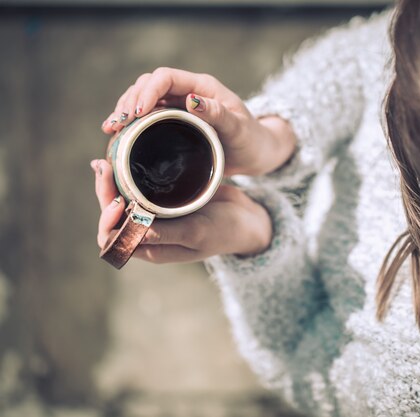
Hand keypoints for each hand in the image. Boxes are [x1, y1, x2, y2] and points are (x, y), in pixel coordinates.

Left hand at [91, 160, 271, 263]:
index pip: (113, 238)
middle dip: (105, 192)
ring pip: (123, 198)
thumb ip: (165, 233)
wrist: (249, 220)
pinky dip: (130, 173)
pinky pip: (140, 187)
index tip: (117, 199)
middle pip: (113, 214)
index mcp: (152, 248)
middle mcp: (149, 232)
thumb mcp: (197, 233)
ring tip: (109, 158)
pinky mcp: (166, 198)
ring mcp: (157, 214)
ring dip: (113, 180)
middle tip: (104, 165)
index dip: (107, 220)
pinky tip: (127, 155)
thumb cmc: (226, 231)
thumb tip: (130, 230)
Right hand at [101, 67, 295, 175]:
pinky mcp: (174, 124)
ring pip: (144, 100)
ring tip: (111, 128)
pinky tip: (118, 135)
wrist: (256, 154)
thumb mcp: (238, 128)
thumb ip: (218, 114)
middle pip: (149, 86)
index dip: (147, 91)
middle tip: (117, 124)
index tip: (137, 113)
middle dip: (130, 101)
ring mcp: (180, 108)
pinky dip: (131, 125)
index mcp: (202, 87)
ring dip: (125, 111)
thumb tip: (192, 99)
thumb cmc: (251, 140)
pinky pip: (147, 119)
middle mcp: (188, 93)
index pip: (166, 77)